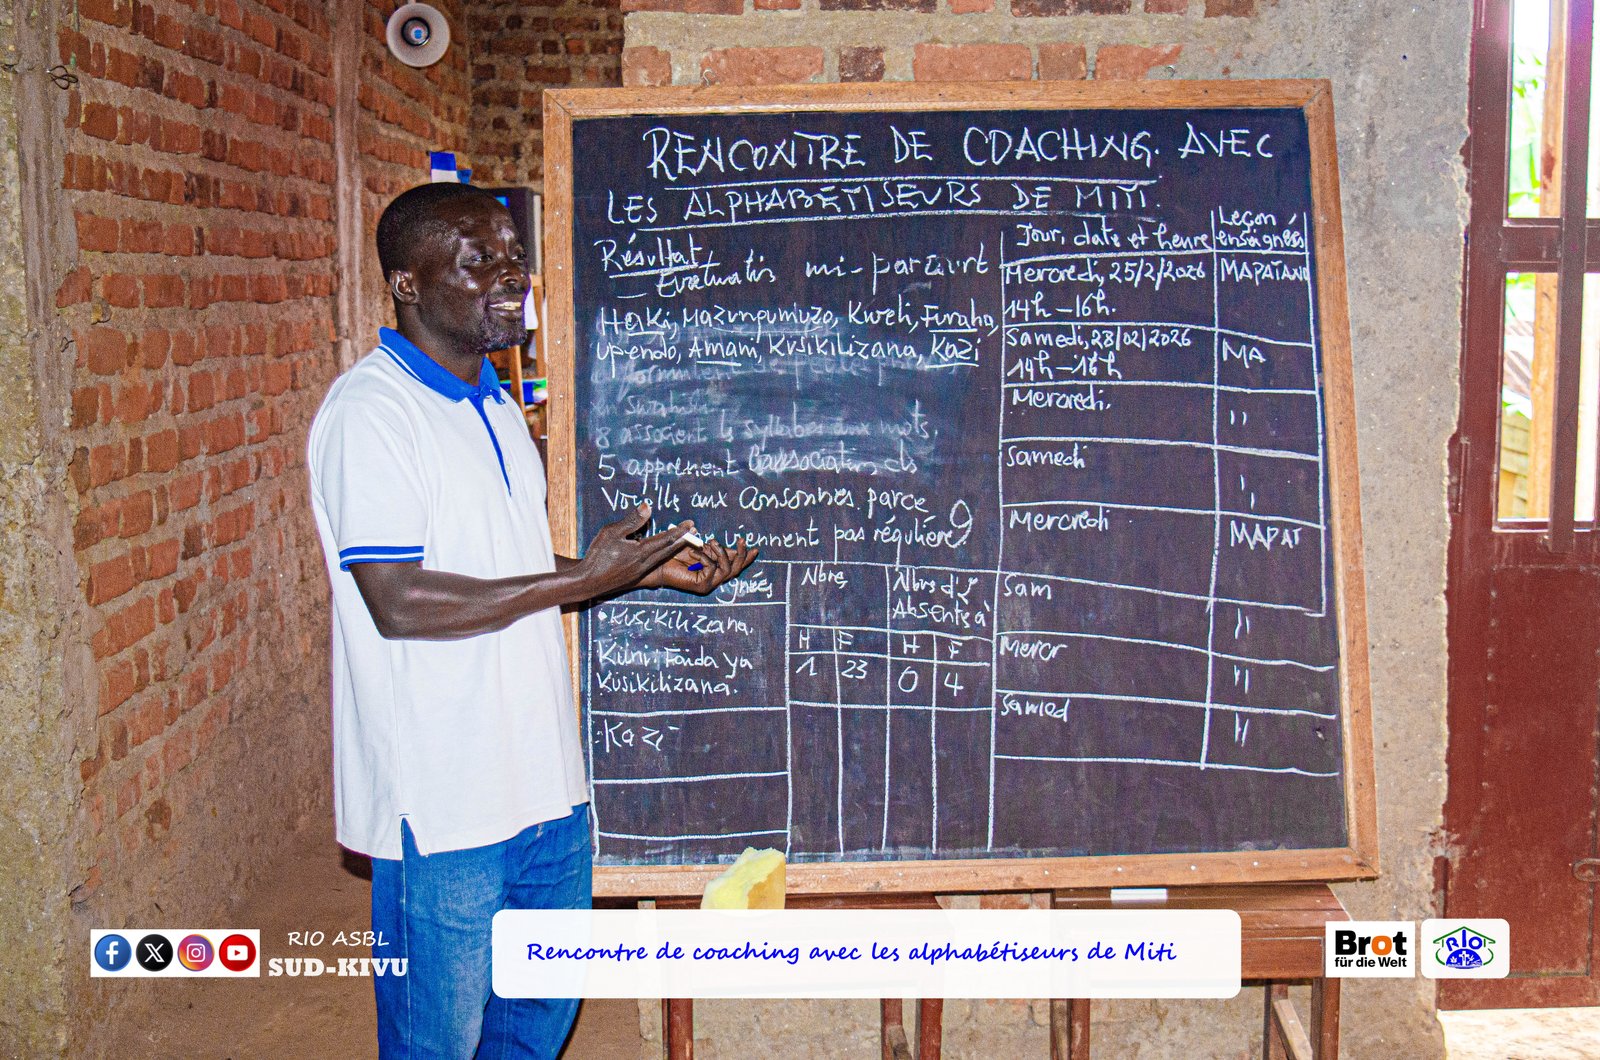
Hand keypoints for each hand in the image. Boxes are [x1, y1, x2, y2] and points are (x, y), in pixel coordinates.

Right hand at [576, 504, 696, 597]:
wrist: (588, 582)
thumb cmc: (597, 556)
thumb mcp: (611, 533)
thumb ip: (631, 521)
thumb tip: (648, 507)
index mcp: (641, 552)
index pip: (665, 539)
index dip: (680, 531)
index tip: (691, 524)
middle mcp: (645, 563)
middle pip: (669, 550)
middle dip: (683, 540)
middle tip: (695, 532)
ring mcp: (641, 571)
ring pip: (662, 557)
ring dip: (674, 547)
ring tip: (683, 539)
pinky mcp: (635, 575)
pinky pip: (654, 562)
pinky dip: (663, 554)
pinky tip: (661, 551)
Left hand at [639, 535, 758, 594]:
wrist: (657, 560)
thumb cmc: (676, 552)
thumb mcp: (702, 546)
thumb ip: (717, 549)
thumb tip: (736, 547)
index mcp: (714, 568)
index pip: (734, 564)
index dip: (745, 557)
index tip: (755, 548)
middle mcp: (713, 578)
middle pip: (736, 570)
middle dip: (741, 555)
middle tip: (742, 541)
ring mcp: (708, 584)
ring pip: (728, 570)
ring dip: (721, 553)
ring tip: (710, 542)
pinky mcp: (701, 586)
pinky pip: (713, 570)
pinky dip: (706, 558)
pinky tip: (695, 553)